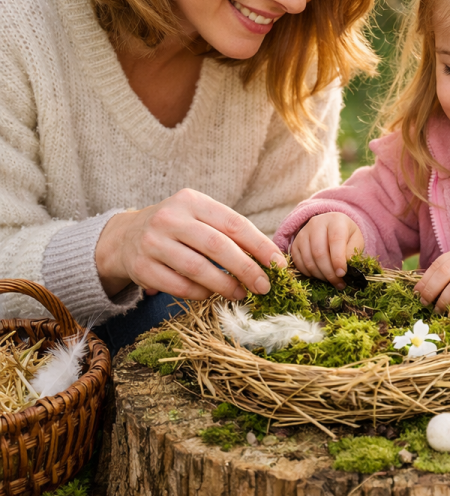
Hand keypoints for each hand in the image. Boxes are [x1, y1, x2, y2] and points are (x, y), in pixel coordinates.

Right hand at [95, 188, 286, 299]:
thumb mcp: (200, 218)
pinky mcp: (141, 267)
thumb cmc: (178, 229)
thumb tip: (270, 259)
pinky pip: (179, 286)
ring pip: (197, 269)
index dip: (260, 245)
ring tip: (242, 294)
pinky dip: (200, 293)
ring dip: (225, 285)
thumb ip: (229, 232)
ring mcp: (152, 242)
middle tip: (265, 286)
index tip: (279, 265)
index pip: (234, 223)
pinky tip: (211, 295)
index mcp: (192, 201)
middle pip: (217, 246)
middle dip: (247, 269)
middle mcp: (170, 218)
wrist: (125, 237)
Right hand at [290, 213, 364, 288]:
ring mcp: (303, 233)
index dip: (338, 259)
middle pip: (319, 252)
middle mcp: (316, 224)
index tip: (342, 274)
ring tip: (331, 280)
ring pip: (308, 259)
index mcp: (336, 220)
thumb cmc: (346, 235)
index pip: (335, 240)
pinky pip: (298, 262)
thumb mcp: (356, 240)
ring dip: (320, 275)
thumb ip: (352, 253)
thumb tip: (344, 270)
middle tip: (338, 282)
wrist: (331, 227)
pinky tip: (319, 275)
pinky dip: (309, 273)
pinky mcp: (295, 243)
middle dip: (329, 272)